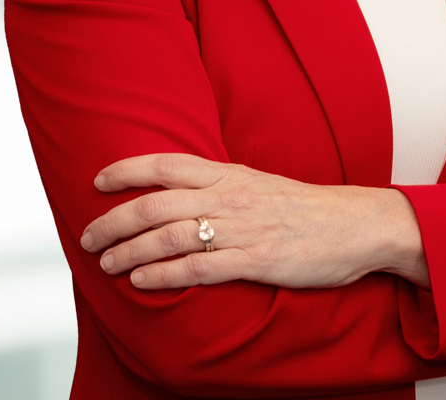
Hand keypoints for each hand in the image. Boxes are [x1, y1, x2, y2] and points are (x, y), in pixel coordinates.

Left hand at [79, 154, 429, 289]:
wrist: (358, 226)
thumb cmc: (309, 209)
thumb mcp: (262, 185)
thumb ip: (224, 188)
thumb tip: (183, 197)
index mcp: (231, 173)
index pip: (168, 164)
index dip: (127, 169)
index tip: (97, 180)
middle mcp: (230, 196)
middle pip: (156, 203)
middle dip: (113, 220)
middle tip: (87, 236)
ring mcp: (241, 229)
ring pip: (168, 237)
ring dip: (129, 251)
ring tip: (106, 263)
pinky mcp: (254, 261)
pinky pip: (197, 268)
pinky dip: (162, 275)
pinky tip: (142, 282)